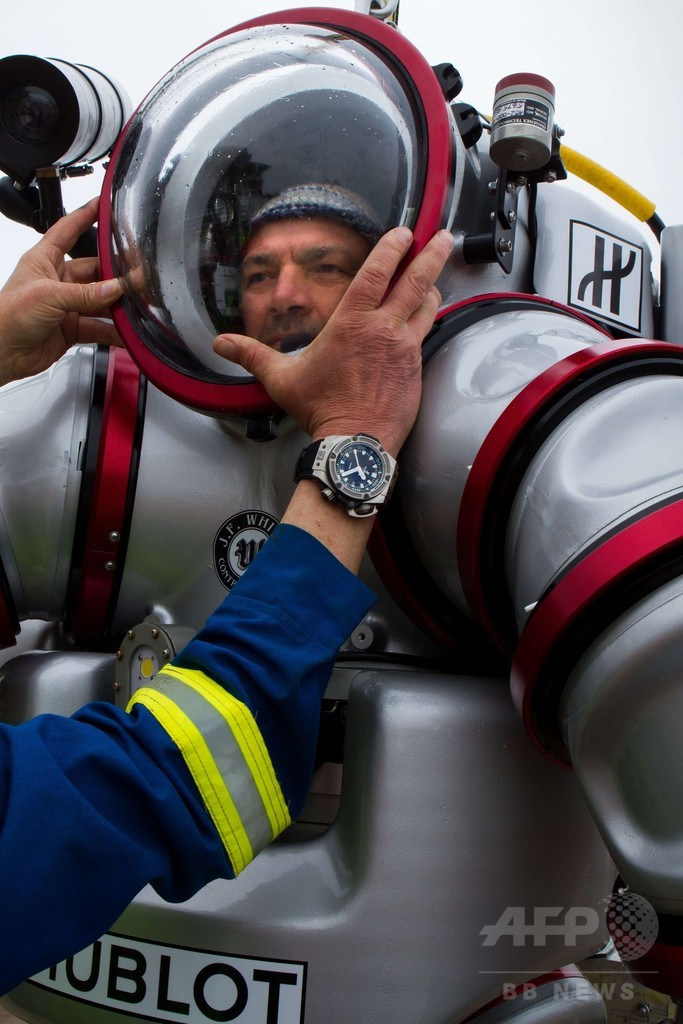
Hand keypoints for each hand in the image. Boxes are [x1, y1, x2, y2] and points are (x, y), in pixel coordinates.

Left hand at [0, 197, 122, 385]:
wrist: (1, 352)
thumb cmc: (8, 316)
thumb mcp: (49, 297)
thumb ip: (86, 294)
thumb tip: (116, 288)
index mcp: (44, 260)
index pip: (68, 230)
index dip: (86, 216)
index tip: (104, 205)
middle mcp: (57, 280)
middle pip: (94, 271)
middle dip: (115, 276)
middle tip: (135, 278)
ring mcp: (66, 305)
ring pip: (99, 301)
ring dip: (117, 306)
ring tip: (136, 307)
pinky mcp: (71, 328)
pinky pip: (98, 327)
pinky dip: (113, 332)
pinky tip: (125, 333)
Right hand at [213, 227, 452, 454]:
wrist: (355, 442)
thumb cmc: (320, 409)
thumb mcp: (282, 379)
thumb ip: (253, 355)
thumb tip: (220, 343)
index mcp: (352, 321)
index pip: (378, 272)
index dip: (392, 247)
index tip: (404, 232)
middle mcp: (383, 328)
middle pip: (416, 280)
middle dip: (433, 254)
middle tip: (445, 237)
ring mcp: (405, 347)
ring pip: (428, 306)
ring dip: (433, 287)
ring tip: (434, 278)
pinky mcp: (416, 368)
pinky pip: (426, 335)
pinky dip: (428, 321)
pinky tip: (426, 320)